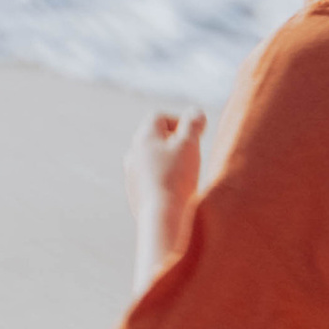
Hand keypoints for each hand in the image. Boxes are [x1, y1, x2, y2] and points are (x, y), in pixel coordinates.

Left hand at [126, 107, 206, 288]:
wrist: (161, 216)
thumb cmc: (177, 176)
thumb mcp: (189, 144)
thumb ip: (193, 124)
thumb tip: (196, 112)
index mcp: (143, 137)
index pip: (159, 117)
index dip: (179, 122)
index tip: (194, 137)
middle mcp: (133, 153)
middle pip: (155, 139)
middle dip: (175, 143)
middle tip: (192, 155)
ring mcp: (131, 174)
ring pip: (152, 161)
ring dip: (169, 163)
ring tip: (185, 175)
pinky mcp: (135, 194)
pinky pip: (150, 180)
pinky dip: (163, 180)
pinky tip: (176, 192)